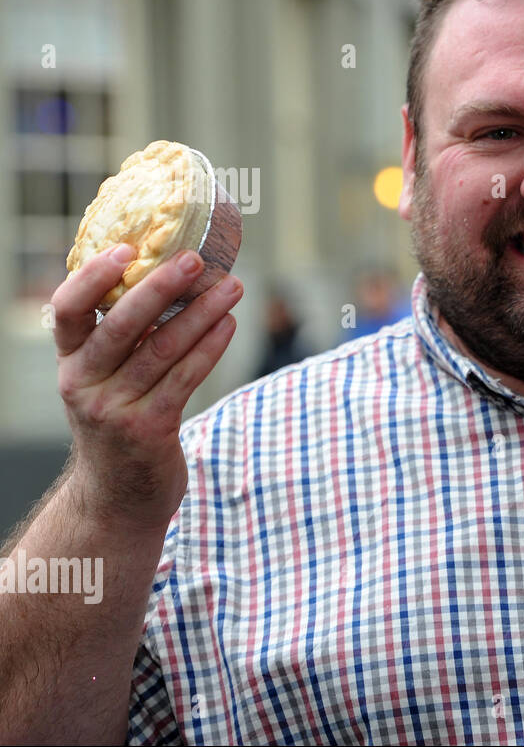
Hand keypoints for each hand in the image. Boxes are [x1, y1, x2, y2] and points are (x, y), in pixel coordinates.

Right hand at [52, 244, 242, 530]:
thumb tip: (166, 277)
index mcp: (71, 363)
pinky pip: (185, 379)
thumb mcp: (104, 381)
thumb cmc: (119, 423)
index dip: (93, 277)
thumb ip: (122, 340)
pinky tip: (229, 325)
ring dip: (201, 313)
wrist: (118, 498)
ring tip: (232, 287)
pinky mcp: (149, 430)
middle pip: (121, 325)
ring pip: (162, 349)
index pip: (68, 310)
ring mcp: (115, 409)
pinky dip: (210, 348)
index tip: (126, 248)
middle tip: (194, 258)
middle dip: (160, 287)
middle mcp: (85, 384)